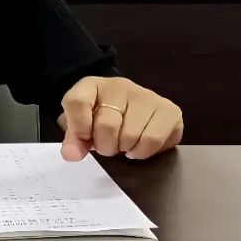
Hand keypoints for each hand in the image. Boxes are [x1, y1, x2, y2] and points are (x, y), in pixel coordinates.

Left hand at [59, 76, 182, 160]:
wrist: (130, 111)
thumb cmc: (100, 119)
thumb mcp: (80, 126)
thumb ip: (73, 139)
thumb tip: (71, 155)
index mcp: (91, 86)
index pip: (77, 102)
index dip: (78, 127)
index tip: (84, 137)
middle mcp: (119, 86)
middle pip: (107, 125)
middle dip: (105, 145)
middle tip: (108, 144)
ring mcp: (146, 95)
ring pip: (130, 136)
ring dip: (124, 149)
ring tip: (123, 143)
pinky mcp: (169, 110)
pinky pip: (152, 140)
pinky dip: (142, 152)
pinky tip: (138, 145)